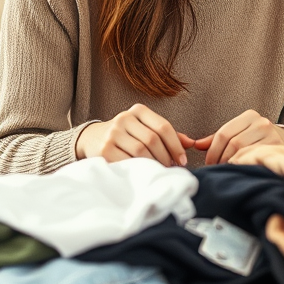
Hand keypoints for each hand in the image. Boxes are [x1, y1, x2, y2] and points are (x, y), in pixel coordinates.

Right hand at [76, 104, 193, 166]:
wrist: (92, 138)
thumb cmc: (127, 135)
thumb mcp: (145, 128)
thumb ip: (167, 134)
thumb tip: (191, 143)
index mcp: (138, 110)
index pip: (163, 127)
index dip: (176, 145)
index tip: (182, 160)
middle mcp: (124, 118)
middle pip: (153, 140)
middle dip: (166, 157)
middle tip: (171, 168)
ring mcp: (113, 133)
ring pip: (141, 151)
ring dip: (154, 164)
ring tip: (159, 171)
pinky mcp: (105, 149)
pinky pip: (128, 161)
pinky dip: (139, 169)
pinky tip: (144, 173)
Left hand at [195, 109, 283, 164]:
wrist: (282, 141)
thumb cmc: (253, 139)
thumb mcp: (236, 133)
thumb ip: (216, 139)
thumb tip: (196, 144)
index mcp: (249, 115)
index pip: (223, 134)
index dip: (213, 151)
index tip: (209, 163)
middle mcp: (261, 122)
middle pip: (233, 143)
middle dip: (221, 159)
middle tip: (217, 169)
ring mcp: (271, 134)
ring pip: (243, 152)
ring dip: (231, 163)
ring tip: (227, 170)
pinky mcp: (277, 147)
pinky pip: (254, 158)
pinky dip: (244, 165)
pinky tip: (240, 169)